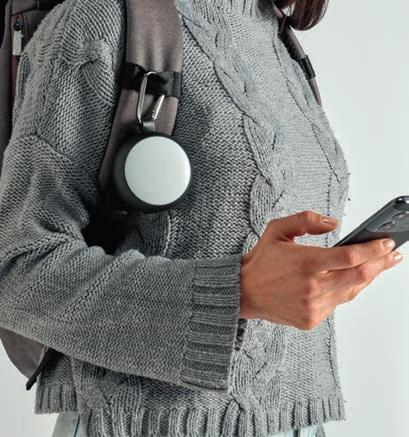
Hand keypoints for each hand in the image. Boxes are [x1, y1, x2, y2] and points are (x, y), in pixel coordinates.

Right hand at [239, 210, 403, 329]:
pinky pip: (337, 304)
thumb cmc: (261, 261)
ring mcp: (313, 306)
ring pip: (351, 291)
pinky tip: (348, 281)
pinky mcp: (311, 319)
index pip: (350, 256)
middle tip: (393, 255)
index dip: (373, 249)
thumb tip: (334, 224)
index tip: (387, 243)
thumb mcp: (277, 229)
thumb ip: (306, 220)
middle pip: (359, 276)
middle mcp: (312, 287)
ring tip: (377, 266)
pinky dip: (345, 291)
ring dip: (366, 278)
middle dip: (380, 264)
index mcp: (306, 262)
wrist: (244, 292)